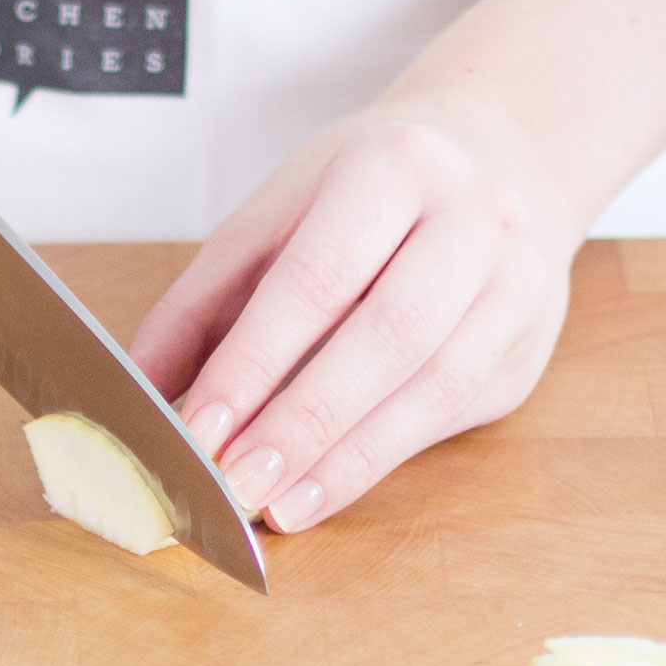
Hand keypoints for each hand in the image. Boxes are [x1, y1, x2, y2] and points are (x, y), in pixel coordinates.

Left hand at [129, 95, 579, 533]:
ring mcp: (515, 282)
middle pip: (388, 334)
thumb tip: (137, 390)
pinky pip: (453, 412)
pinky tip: (324, 489)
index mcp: (392, 165)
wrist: (495, 159)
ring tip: (277, 506)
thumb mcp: (275, 218)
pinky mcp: (527, 344)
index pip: (316, 277)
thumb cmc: (362, 196)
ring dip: (347, 458)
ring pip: (433, 384)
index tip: (201, 428)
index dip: (255, 361)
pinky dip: (381, 459)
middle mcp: (472, 218)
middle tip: (237, 483)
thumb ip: (203, 302)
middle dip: (304, 420)